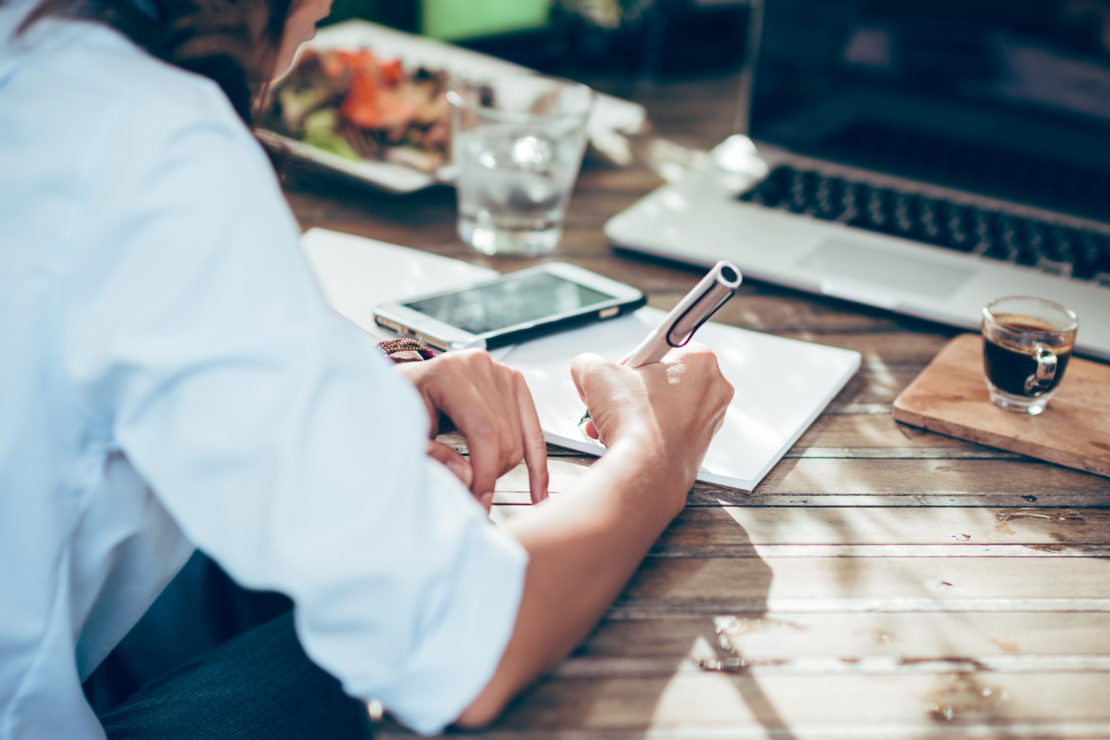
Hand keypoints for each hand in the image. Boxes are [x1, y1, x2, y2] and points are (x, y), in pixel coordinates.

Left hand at [395, 349, 548, 507]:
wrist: (410, 383)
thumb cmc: (404, 403)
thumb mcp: (407, 431)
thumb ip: (433, 455)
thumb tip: (467, 478)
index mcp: (451, 372)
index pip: (484, 430)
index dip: (485, 471)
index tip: (480, 500)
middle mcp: (480, 367)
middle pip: (504, 435)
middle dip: (492, 474)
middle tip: (473, 497)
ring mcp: (501, 373)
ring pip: (520, 438)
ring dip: (505, 468)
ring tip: (484, 484)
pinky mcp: (514, 383)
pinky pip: (534, 428)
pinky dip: (536, 461)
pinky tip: (538, 490)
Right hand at [571, 342, 732, 489]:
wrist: (645, 472)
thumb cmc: (635, 423)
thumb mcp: (596, 373)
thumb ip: (588, 361)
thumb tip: (586, 368)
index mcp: (701, 361)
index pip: (660, 347)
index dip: (632, 361)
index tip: (621, 373)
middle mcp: (713, 391)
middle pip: (660, 380)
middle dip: (628, 392)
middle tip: (612, 400)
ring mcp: (710, 422)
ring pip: (661, 408)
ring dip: (630, 414)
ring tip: (609, 424)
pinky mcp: (699, 448)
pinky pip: (666, 431)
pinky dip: (643, 434)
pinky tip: (622, 439)